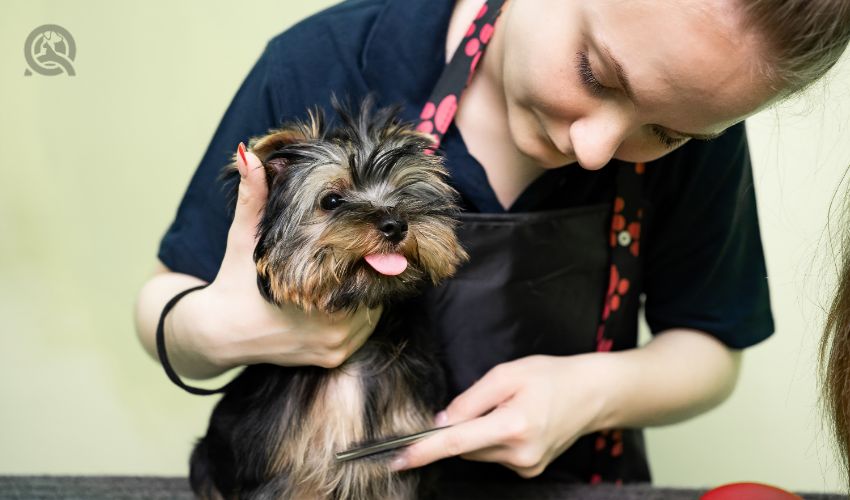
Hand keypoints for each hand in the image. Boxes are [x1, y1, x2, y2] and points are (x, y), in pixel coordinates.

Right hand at [177, 144, 381, 369]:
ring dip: (370, 290)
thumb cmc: (234, 281)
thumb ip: (252, 198)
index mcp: (312, 300)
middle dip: (371, 268)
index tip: (373, 235)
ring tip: (368, 265)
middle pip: (372, 291)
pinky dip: (363, 311)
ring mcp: (333, 348)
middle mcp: (328, 331)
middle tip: (377, 245)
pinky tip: (354, 290)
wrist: (219, 334)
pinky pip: (364, 330)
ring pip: (372, 311)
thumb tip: (250, 156)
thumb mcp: (243, 237)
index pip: (364, 272)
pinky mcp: (333, 358)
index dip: (371, 252)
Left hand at [391, 354, 607, 477]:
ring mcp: (526, 466)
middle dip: (462, 426)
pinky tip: (518, 422)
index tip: (397, 458)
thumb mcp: (507, 374)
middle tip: (489, 401)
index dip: (423, 450)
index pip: (455, 442)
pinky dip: (495, 439)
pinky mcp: (529, 470)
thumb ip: (470, 399)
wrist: (592, 394)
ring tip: (510, 408)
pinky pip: (494, 455)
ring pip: (478, 452)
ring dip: (480, 432)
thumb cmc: (550, 376)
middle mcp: (519, 453)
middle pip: (465, 447)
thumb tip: (441, 422)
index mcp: (513, 425)